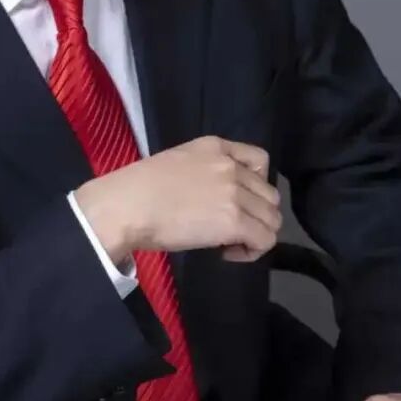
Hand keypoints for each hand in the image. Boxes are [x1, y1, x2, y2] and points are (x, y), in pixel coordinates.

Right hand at [74, 135, 281, 264]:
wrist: (127, 205)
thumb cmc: (138, 189)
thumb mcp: (176, 163)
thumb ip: (203, 172)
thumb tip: (212, 200)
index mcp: (215, 147)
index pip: (260, 161)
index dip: (256, 186)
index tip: (237, 202)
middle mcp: (230, 167)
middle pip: (269, 195)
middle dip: (256, 215)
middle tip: (230, 230)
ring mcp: (235, 193)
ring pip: (272, 219)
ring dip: (256, 235)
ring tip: (229, 244)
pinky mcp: (234, 221)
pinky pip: (265, 240)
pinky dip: (252, 251)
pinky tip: (227, 253)